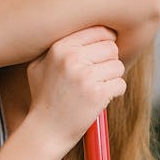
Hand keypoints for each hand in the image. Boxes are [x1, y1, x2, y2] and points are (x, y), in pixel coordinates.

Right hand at [26, 26, 125, 155]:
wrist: (44, 132)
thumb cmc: (44, 98)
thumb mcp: (39, 66)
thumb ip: (59, 45)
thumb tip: (88, 27)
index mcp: (59, 47)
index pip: (99, 31)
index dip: (104, 43)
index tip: (99, 56)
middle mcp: (71, 58)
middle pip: (111, 47)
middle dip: (108, 61)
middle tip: (96, 76)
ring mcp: (85, 76)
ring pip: (118, 66)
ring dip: (111, 78)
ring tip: (94, 89)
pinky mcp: (98, 94)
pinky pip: (120, 84)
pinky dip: (114, 93)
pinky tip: (98, 100)